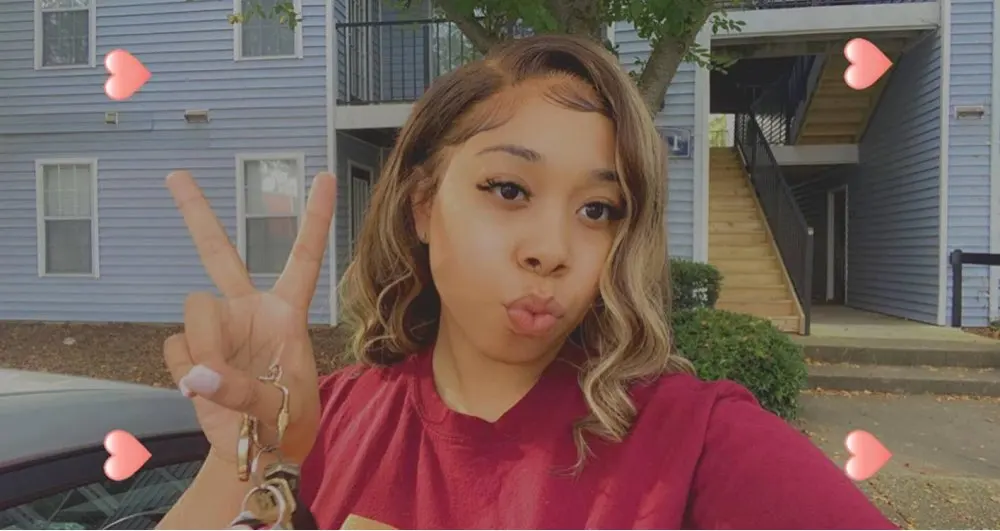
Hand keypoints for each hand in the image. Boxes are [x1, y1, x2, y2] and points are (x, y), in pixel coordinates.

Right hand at [161, 170, 336, 464]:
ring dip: (205, 348)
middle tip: (176, 174)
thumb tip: (198, 375)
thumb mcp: (283, 410)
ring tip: (223, 385)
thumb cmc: (288, 425)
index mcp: (288, 312)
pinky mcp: (191, 349)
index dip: (315, 218)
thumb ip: (244, 392)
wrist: (257, 455)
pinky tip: (203, 391)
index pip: (303, 257)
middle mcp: (249, 310)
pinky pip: (176, 347)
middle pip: (218, 253)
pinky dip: (186, 372)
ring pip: (195, 310)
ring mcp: (217, 328)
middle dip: (196, 214)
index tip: (326, 176)